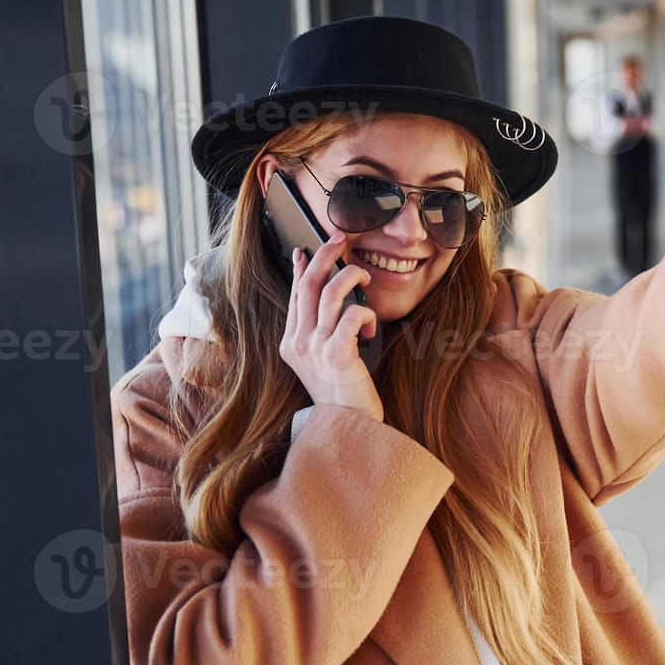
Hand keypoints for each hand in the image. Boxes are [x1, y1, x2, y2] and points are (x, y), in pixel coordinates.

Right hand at [280, 232, 383, 422]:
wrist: (349, 426)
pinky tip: (371, 326)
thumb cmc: (344, 393)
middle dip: (325, 255)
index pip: (294, 295)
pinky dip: (365, 313)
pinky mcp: (336, 355)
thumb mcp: (326, 359)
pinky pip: (350, 316)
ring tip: (365, 276)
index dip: (300, 269)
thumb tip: (332, 298)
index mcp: (292, 343)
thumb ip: (323, 331)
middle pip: (307, 285)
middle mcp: (298, 343)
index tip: (305, 250)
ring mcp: (314, 349)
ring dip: (350, 276)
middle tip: (340, 238)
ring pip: (329, 293)